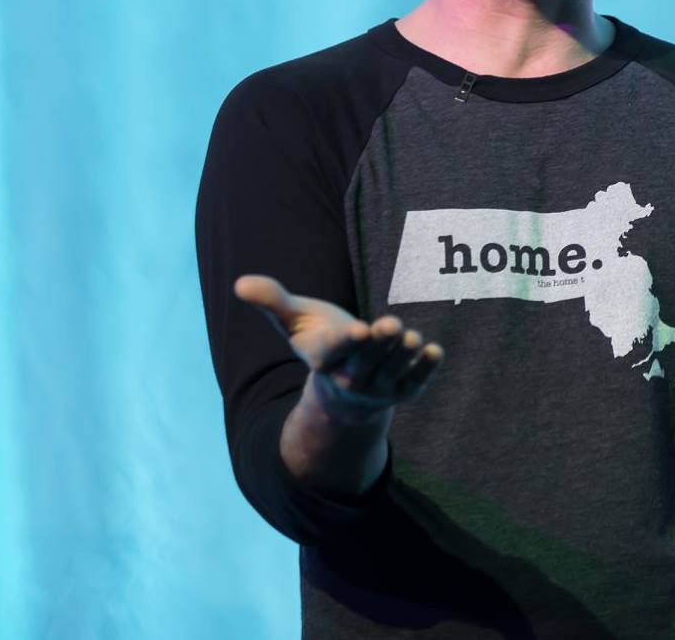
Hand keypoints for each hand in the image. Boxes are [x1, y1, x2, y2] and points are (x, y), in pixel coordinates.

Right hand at [233, 274, 442, 411]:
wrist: (343, 386)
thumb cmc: (319, 341)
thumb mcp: (294, 322)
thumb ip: (272, 301)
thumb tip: (239, 283)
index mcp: (324, 359)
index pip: (335, 351)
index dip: (347, 342)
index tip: (359, 331)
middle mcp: (351, 377)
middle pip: (367, 362)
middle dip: (380, 345)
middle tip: (392, 325)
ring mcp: (378, 388)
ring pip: (392, 372)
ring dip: (403, 356)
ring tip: (412, 337)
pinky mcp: (402, 391)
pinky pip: (415, 383)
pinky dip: (425, 370)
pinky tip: (435, 352)